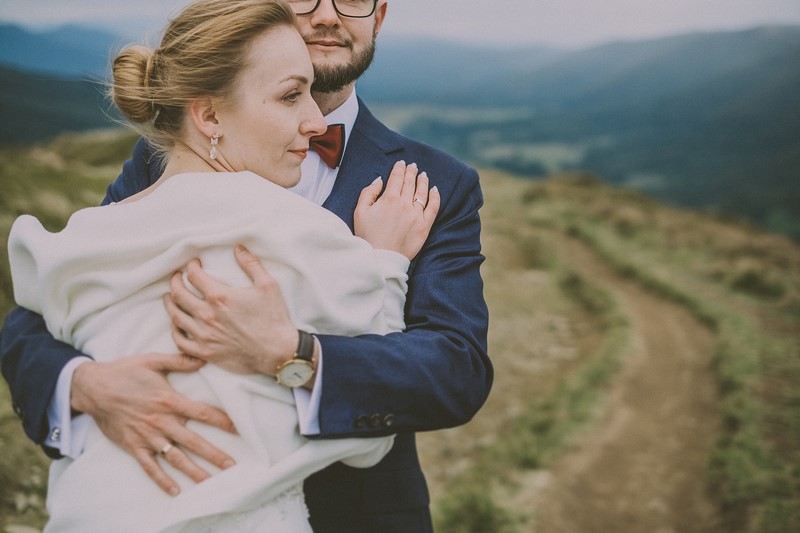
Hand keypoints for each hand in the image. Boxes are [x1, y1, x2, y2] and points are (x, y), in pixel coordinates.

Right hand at [71, 353, 236, 495]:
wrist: (93, 388)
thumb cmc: (125, 372)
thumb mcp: (153, 360)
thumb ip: (179, 361)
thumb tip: (203, 358)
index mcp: (168, 400)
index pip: (202, 413)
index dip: (222, 421)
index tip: (239, 429)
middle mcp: (161, 421)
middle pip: (193, 441)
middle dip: (214, 454)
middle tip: (232, 466)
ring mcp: (147, 436)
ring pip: (175, 458)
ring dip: (194, 471)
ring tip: (211, 483)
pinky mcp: (134, 446)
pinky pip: (150, 466)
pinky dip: (162, 480)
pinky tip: (175, 491)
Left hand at [163, 245, 297, 376]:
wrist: (278, 351)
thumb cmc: (274, 318)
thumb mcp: (268, 285)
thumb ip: (251, 264)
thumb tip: (238, 248)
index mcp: (220, 296)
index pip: (194, 276)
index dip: (191, 266)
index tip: (194, 264)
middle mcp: (207, 315)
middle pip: (178, 294)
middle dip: (175, 281)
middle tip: (177, 277)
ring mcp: (204, 335)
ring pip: (175, 316)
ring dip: (170, 303)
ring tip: (170, 297)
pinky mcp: (205, 352)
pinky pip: (180, 341)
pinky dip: (175, 330)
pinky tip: (177, 324)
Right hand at [354, 160, 440, 259]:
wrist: (381, 258)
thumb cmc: (367, 236)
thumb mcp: (360, 211)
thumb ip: (368, 192)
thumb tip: (379, 180)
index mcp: (389, 199)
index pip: (397, 178)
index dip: (399, 168)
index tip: (401, 163)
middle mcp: (404, 204)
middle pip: (410, 183)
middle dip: (411, 172)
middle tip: (412, 166)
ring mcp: (416, 215)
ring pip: (422, 192)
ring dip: (423, 181)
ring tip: (423, 175)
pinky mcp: (424, 226)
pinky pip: (433, 208)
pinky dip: (435, 197)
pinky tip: (434, 190)